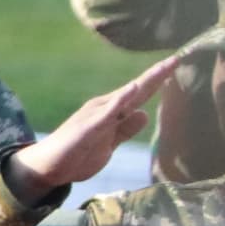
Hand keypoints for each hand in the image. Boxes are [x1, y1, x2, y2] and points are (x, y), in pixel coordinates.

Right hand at [9, 51, 184, 198]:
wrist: (48, 166)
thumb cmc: (78, 154)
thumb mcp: (110, 143)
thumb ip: (126, 129)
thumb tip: (144, 113)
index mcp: (113, 112)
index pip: (140, 94)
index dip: (158, 81)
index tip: (176, 66)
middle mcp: (105, 108)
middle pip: (136, 89)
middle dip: (156, 75)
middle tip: (177, 59)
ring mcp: (96, 115)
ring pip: (126, 95)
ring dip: (144, 82)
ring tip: (163, 68)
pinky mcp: (88, 126)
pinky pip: (108, 112)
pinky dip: (122, 99)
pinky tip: (134, 89)